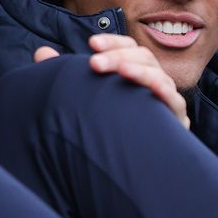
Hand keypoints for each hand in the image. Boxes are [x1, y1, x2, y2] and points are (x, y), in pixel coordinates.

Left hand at [35, 36, 188, 128]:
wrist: (125, 173)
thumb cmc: (101, 128)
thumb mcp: (80, 99)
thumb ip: (63, 76)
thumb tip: (41, 52)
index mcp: (133, 75)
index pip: (128, 49)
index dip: (113, 43)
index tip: (92, 44)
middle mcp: (151, 84)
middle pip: (143, 57)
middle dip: (119, 56)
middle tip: (94, 63)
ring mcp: (165, 102)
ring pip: (158, 75)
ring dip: (139, 70)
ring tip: (120, 71)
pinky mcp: (175, 122)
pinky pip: (174, 101)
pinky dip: (161, 90)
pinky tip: (148, 87)